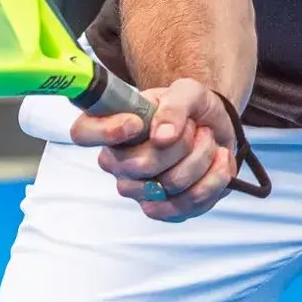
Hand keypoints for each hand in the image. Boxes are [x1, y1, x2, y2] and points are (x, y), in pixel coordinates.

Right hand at [68, 76, 240, 221]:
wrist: (216, 130)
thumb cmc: (191, 109)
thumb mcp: (188, 91)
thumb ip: (174, 105)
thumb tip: (162, 136)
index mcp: (113, 126)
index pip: (83, 132)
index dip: (107, 130)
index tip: (137, 122)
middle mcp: (119, 163)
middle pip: (139, 165)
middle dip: (181, 142)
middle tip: (194, 126)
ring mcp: (140, 191)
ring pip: (170, 185)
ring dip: (202, 157)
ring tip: (208, 141)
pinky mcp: (166, 209)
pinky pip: (189, 204)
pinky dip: (214, 179)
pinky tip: (219, 161)